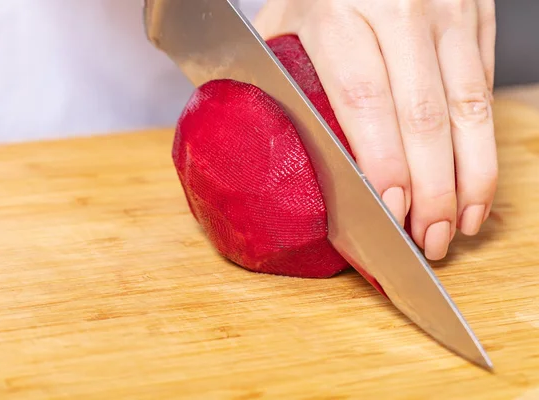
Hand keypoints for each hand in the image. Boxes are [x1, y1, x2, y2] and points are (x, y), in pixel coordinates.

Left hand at [254, 0, 497, 259]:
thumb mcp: (282, 24)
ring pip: (469, 107)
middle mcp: (402, 8)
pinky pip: (484, 89)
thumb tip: (263, 152)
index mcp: (340, 12)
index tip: (392, 211)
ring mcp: (449, 10)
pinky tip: (474, 185)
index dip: (383, 162)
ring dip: (469, 177)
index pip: (365, 100)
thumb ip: (275, 79)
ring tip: (458, 226)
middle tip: (427, 241)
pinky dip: (484, 145)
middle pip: (424, 114)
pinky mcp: (479, 15)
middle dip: (431, 189)